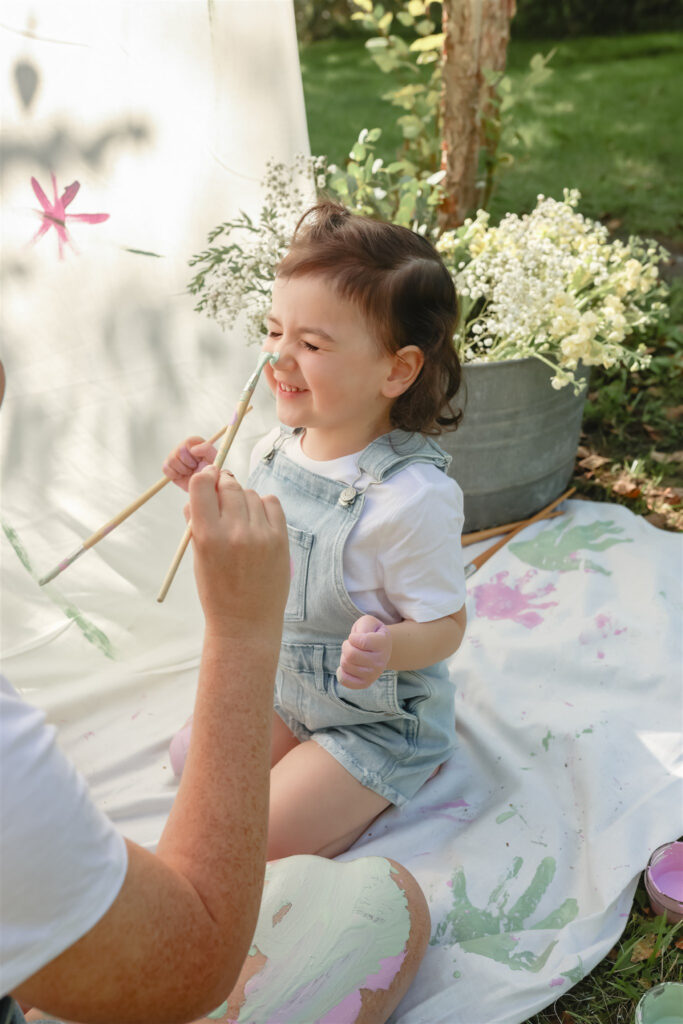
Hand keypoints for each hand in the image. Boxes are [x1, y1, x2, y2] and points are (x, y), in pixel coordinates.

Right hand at [163, 436, 217, 491]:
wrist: (204, 485)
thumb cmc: (211, 471)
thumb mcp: (214, 459)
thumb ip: (207, 449)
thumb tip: (193, 450)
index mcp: (195, 443)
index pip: (189, 442)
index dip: (194, 453)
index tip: (200, 460)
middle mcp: (183, 447)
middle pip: (179, 451)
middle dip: (189, 463)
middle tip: (195, 467)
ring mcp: (174, 456)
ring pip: (172, 460)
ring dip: (183, 470)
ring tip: (190, 472)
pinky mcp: (168, 466)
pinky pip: (165, 468)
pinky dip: (174, 474)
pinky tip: (182, 476)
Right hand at [188, 466, 288, 640]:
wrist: (246, 623)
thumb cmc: (216, 591)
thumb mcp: (198, 557)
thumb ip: (196, 522)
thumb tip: (198, 491)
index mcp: (207, 536)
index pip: (202, 485)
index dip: (204, 477)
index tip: (206, 479)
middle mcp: (235, 532)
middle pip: (229, 485)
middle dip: (222, 484)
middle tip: (222, 493)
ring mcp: (261, 535)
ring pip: (251, 493)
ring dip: (243, 498)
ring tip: (239, 517)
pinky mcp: (281, 540)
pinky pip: (272, 503)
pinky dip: (263, 505)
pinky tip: (257, 520)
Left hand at [337, 614, 391, 689]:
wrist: (381, 650)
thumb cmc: (371, 633)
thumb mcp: (369, 622)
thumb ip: (363, 626)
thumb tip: (354, 640)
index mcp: (383, 643)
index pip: (362, 642)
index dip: (352, 637)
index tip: (354, 637)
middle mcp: (380, 661)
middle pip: (350, 655)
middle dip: (346, 646)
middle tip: (350, 645)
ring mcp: (374, 674)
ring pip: (345, 665)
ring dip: (344, 656)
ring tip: (352, 654)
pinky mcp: (365, 683)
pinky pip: (344, 679)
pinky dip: (341, 671)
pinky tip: (348, 665)